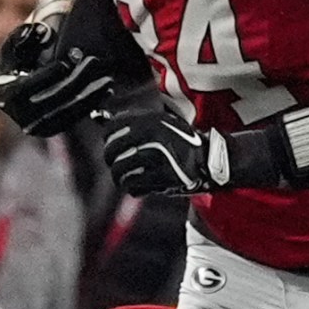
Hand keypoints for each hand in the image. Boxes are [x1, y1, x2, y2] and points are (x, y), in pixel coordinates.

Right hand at [0, 21, 119, 138]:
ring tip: (107, 80)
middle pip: (54, 98)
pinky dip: (91, 106)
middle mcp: (22, 115)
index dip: (48, 75)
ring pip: (67, 112)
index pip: (30, 86)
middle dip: (77, 80)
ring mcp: (37, 126)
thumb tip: (41, 31)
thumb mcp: (13, 46)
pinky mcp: (52, 130)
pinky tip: (106, 92)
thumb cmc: (13, 62)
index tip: (66, 62)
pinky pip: (74, 120)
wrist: (9, 88)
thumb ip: (24, 36)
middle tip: (94, 62)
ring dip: (90, 96)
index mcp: (9, 95)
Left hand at [101, 85, 227, 196]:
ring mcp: (159, 158)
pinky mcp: (163, 178)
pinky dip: (132, 188)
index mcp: (151, 120)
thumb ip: (133, 122)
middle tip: (116, 164)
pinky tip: (138, 186)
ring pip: (120, 170)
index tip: (111, 145)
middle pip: (112, 150)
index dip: (108, 138)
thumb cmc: (180, 141)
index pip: (113, 128)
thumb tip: (100, 120)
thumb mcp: (161, 123)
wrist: (208, 159)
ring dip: (120, 177)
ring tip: (126, 178)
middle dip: (111, 160)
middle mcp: (154, 136)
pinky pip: (134, 186)